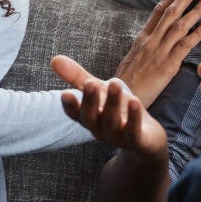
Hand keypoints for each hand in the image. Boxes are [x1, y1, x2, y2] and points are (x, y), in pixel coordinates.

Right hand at [51, 55, 168, 161]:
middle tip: (91, 83)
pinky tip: (135, 101)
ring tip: (114, 84)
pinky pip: (133, 132)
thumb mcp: (99, 92)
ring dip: (112, 103)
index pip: (75, 114)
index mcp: (89, 117)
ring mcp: (117, 137)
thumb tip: (54, 59)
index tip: (65, 94)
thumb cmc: (118, 111)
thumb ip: (78, 78)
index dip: (70, 106)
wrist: (146, 138)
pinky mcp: (136, 142)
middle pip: (91, 117)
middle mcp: (99, 129)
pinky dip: (134, 118)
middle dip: (90, 101)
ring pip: (112, 122)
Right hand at [115, 0, 200, 105]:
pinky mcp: (168, 65)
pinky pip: (186, 45)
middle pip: (171, 11)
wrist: (119, 100)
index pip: (159, 9)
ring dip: (197, 8)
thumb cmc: (124, 83)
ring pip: (180, 24)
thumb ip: (143, 47)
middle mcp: (151, 40)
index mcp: (143, 37)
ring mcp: (160, 51)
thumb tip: (152, 39)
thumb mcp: (131, 60)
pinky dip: (199, 32)